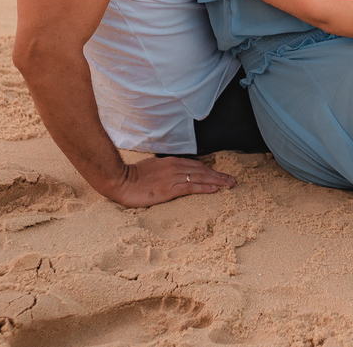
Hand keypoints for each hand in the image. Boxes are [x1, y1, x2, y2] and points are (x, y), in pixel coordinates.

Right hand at [104, 156, 234, 207]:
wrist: (120, 180)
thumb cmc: (134, 175)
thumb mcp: (153, 168)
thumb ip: (166, 170)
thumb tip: (175, 173)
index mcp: (171, 162)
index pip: (196, 165)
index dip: (210, 170)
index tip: (221, 174)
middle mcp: (175, 167)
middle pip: (202, 170)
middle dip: (218, 175)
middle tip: (232, 180)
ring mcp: (172, 178)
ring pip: (200, 178)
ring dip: (216, 181)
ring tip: (229, 184)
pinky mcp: (168, 189)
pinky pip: (190, 187)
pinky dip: (204, 188)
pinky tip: (214, 189)